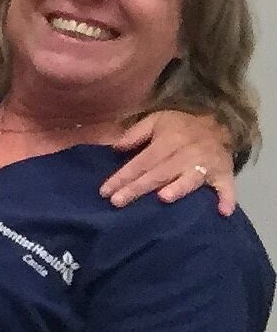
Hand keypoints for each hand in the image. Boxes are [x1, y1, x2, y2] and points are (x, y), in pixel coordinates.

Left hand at [103, 109, 240, 216]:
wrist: (219, 125)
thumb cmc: (180, 127)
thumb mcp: (156, 120)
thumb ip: (135, 133)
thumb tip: (115, 148)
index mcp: (169, 139)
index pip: (142, 161)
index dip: (123, 176)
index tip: (104, 191)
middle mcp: (187, 152)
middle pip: (160, 173)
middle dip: (138, 188)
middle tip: (117, 202)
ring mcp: (208, 164)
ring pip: (190, 179)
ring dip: (179, 188)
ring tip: (164, 198)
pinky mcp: (225, 174)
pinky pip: (227, 187)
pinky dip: (227, 199)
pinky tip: (223, 211)